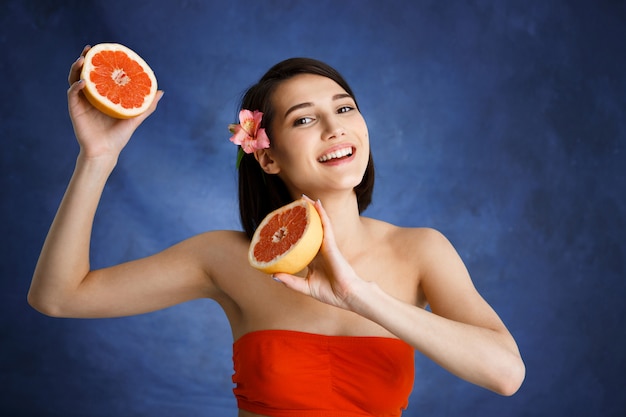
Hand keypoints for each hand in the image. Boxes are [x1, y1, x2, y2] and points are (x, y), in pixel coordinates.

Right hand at [67, 45, 162, 160]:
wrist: (105, 152)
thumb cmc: (119, 136)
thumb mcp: (135, 118)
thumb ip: (147, 105)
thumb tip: (161, 91)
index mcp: (103, 95)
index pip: (100, 73)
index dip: (100, 61)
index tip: (105, 49)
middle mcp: (91, 96)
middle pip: (85, 72)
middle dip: (86, 59)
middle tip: (89, 49)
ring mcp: (81, 102)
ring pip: (75, 79)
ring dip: (77, 68)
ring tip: (84, 60)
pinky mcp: (75, 109)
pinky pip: (72, 94)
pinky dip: (76, 86)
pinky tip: (83, 82)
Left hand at [272, 198, 362, 309]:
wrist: (345, 295)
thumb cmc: (329, 292)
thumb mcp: (305, 287)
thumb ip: (290, 281)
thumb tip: (273, 275)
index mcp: (313, 258)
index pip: (301, 242)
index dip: (293, 234)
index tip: (283, 226)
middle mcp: (319, 249)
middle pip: (309, 229)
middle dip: (302, 217)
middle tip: (293, 206)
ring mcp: (326, 245)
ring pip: (318, 223)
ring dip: (312, 210)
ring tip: (304, 198)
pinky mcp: (331, 244)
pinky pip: (326, 225)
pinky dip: (322, 214)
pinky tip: (316, 203)